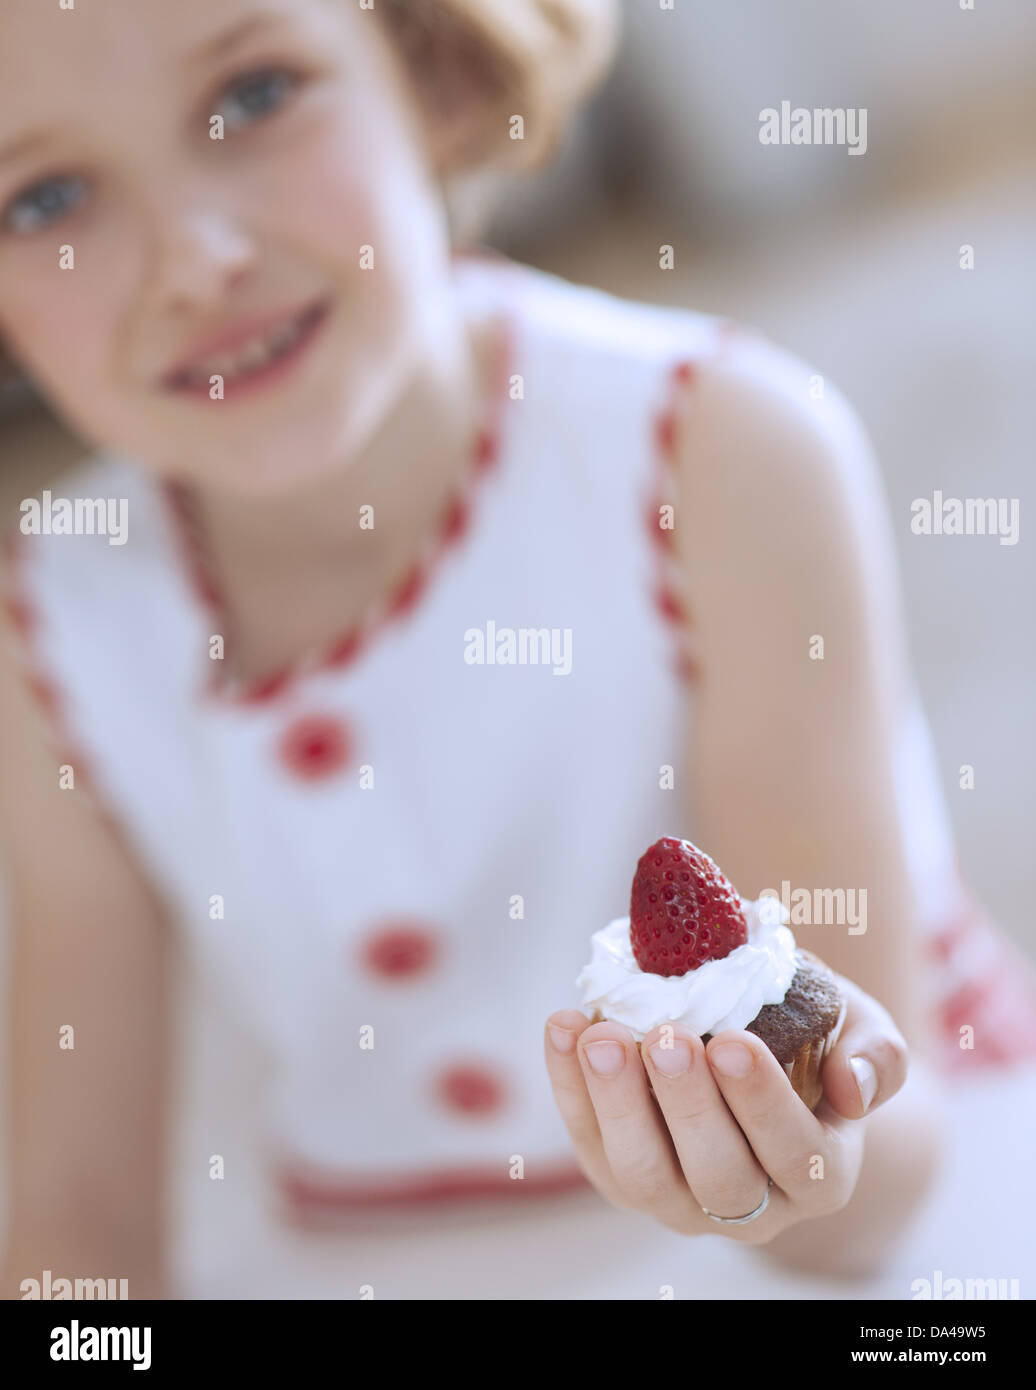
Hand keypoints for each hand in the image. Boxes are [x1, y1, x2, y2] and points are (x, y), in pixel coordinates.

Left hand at [544, 974, 907, 1242]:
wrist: (757, 1042)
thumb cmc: (815, 1036)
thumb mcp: (861, 1031)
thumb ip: (876, 1055)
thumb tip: (854, 1087)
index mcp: (819, 1173)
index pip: (794, 1153)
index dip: (761, 1103)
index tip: (732, 1041)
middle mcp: (751, 1205)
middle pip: (716, 1176)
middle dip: (687, 1105)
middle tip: (666, 1038)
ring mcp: (678, 1199)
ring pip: (643, 1174)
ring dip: (616, 1104)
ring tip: (601, 1036)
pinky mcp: (620, 1176)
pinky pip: (588, 1141)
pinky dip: (569, 1085)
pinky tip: (565, 1025)